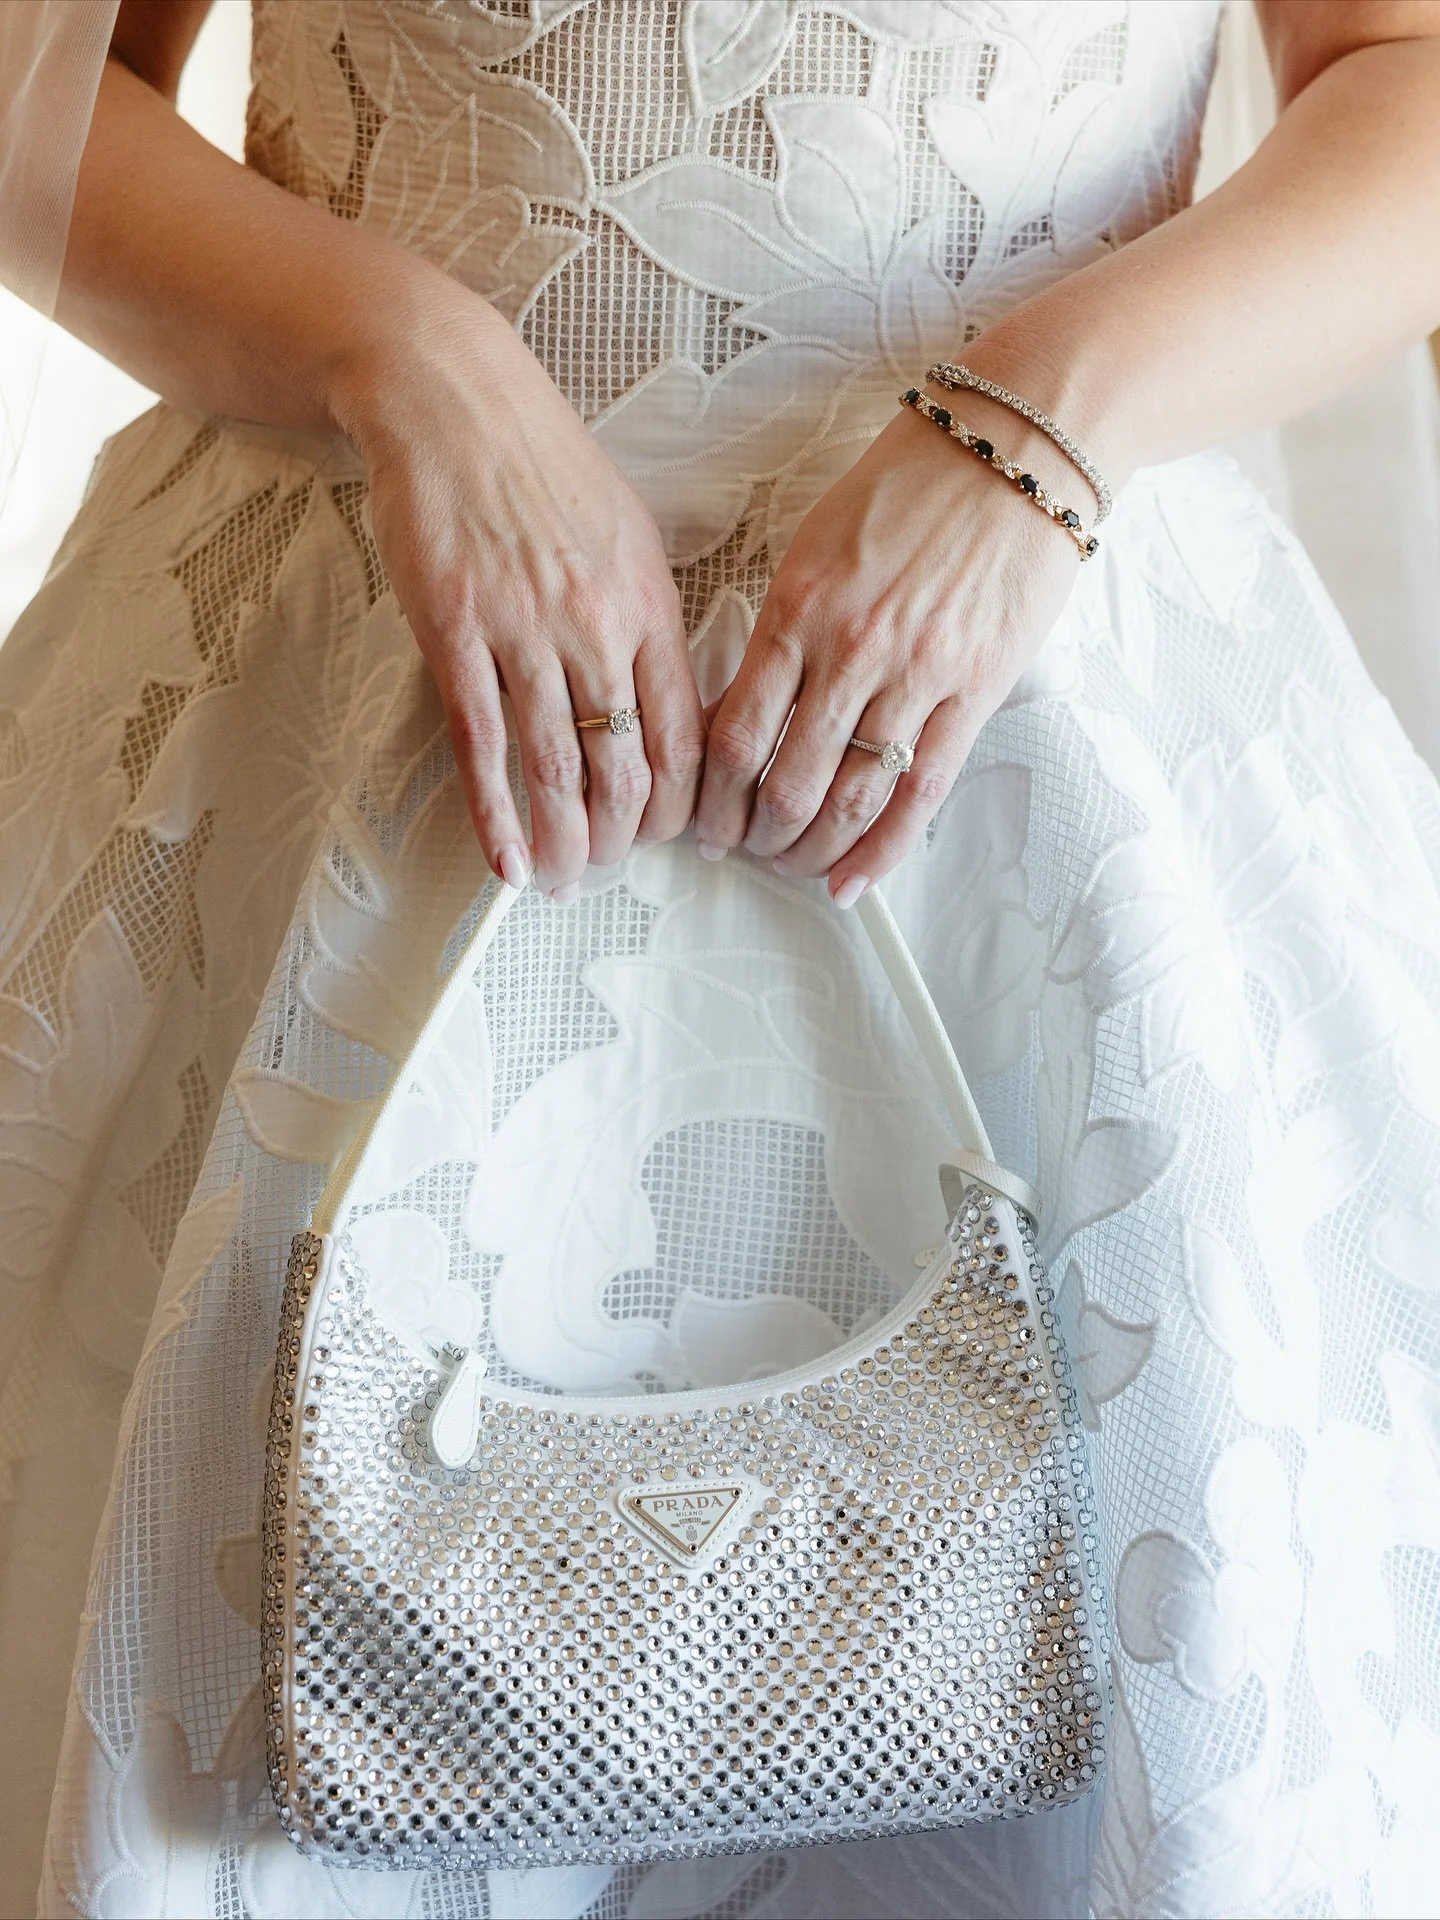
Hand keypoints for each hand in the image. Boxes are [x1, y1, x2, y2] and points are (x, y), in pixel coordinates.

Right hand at [333, 278, 704, 899]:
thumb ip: (648, 618)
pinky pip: (482, 743)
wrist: (452, 400)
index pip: (684, 736)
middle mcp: (596, 625)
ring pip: (556, 767)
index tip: (670, 837)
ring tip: (562, 882)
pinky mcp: (455, 633)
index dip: (681, 804)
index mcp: (649, 605)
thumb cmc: (540, 464)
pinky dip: (494, 812)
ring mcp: (524, 631)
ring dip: (563, 840)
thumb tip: (663, 696)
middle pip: (625, 764)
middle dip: (622, 837)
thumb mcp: (628, 533)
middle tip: (608, 870)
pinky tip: (504, 856)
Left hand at [693, 393, 1084, 902]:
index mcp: (797, 609)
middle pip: (786, 783)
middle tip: (746, 853)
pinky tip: (855, 883)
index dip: (711, 798)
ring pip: (850, 800)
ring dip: (812, 851)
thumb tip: (745, 710)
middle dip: (757, 836)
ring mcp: (917, 676)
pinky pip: (921, 794)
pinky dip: (883, 850)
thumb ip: (780, 628)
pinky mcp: (977, 692)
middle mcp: (851, 650)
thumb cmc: (912, 483)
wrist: (1017, 445)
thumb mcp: (815, 544)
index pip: (735, 734)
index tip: (703, 822)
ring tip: (796, 867)